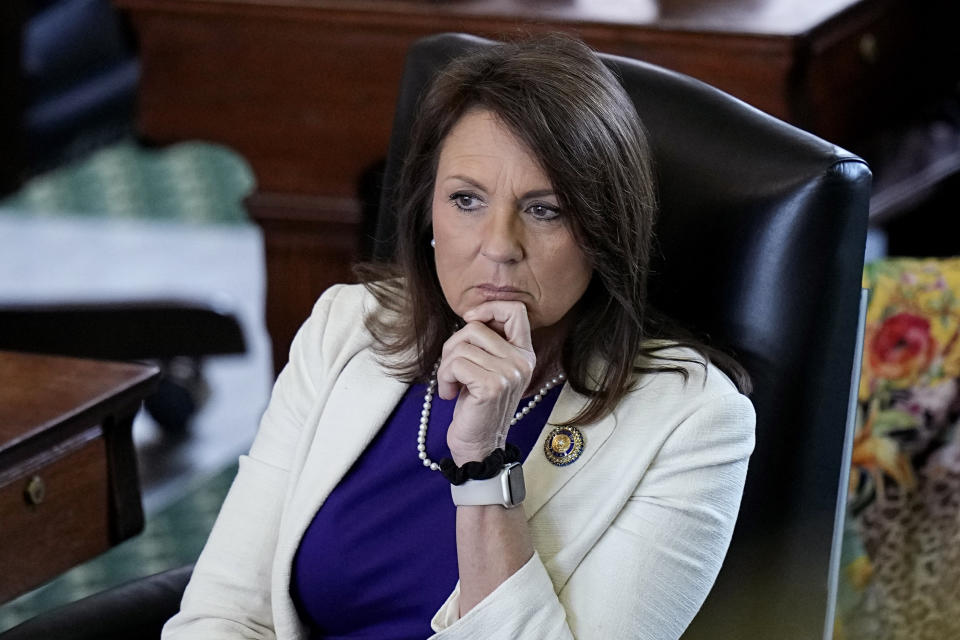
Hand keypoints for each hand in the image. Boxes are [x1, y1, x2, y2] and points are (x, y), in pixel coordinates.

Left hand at [437, 301, 535, 465]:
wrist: (479, 445)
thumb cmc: (477, 405)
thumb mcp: (488, 369)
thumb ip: (487, 343)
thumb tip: (471, 315)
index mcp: (523, 354)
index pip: (515, 311)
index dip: (488, 308)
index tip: (469, 321)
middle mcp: (522, 361)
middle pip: (476, 327)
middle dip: (453, 345)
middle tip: (452, 370)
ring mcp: (509, 373)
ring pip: (461, 345)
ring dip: (446, 366)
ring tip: (451, 384)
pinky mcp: (492, 386)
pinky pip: (455, 364)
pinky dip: (443, 378)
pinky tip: (450, 394)